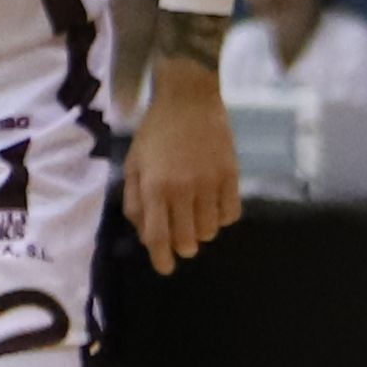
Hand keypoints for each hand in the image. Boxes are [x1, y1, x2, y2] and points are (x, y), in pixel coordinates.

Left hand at [127, 60, 240, 270]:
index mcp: (154, 186)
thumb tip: (145, 235)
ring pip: (210, 232)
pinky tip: (214, 203)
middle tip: (181, 232)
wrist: (189, 99)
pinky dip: (222, 217)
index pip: (158, 237)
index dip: (161, 259)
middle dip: (182, 244)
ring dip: (202, 229)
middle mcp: (182, 189)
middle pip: (187, 241)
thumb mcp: (134, 163)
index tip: (165, 267)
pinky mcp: (232, 177)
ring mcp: (210, 184)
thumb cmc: (156, 132)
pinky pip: (231, 216)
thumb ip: (135, 200)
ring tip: (196, 212)